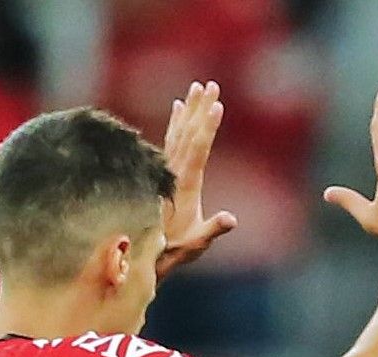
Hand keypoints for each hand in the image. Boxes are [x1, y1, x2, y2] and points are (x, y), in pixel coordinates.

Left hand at [157, 81, 237, 275]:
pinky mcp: (167, 170)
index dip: (208, 127)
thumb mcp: (197, 242)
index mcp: (185, 184)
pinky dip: (175, 121)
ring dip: (190, 108)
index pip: (199, 148)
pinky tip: (178, 106)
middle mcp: (175, 171)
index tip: (217, 105)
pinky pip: (171, 139)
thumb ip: (213, 229)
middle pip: (190, 132)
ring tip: (198, 86)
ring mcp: (170, 169)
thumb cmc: (176, 248)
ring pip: (180, 131)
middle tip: (211, 84)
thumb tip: (231, 219)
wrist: (146, 251)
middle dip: (201, 108)